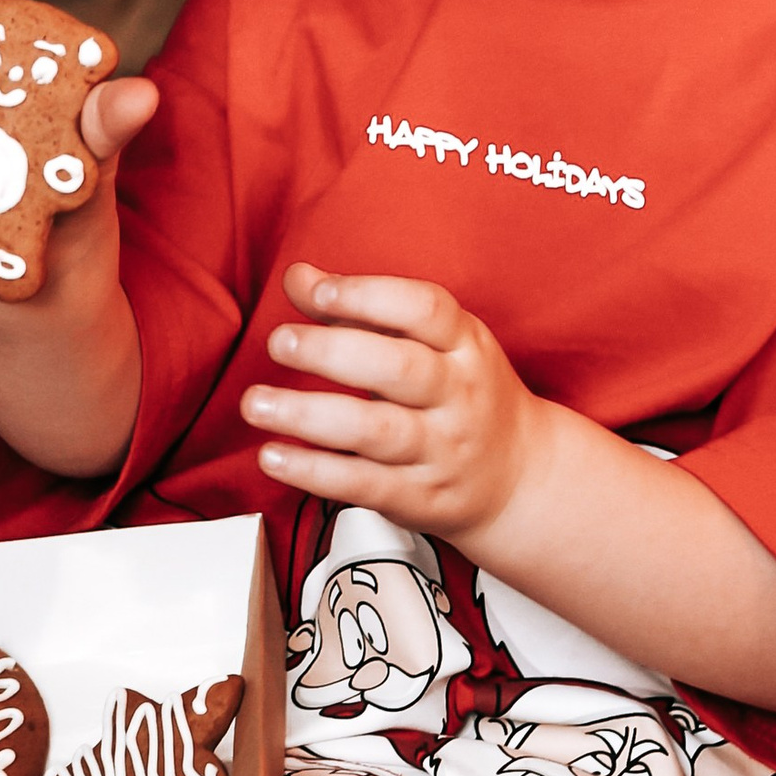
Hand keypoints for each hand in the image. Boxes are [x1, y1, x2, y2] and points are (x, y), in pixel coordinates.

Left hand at [241, 263, 547, 546]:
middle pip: (398, 369)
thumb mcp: (430, 342)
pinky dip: (314, 472)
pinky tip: (273, 456)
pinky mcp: (420, 498)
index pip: (425, 310)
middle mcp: (458, 394)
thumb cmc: (462, 393)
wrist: (519, 476)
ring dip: (308, 416)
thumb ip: (360, 309)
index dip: (368, 297)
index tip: (318, 294)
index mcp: (465, 344)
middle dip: (331, 352)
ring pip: (375, 431)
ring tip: (257, 403)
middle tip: (279, 342)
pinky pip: (364, 485)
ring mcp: (441, 449)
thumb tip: (298, 278)